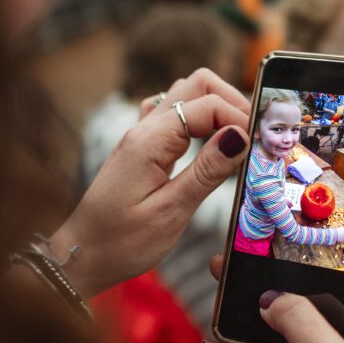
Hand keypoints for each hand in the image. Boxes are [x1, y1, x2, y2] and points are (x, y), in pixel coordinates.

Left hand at [50, 69, 250, 297]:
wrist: (81, 257)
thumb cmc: (121, 243)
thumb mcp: (171, 212)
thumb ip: (207, 171)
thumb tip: (240, 136)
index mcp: (150, 142)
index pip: (207, 105)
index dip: (240, 118)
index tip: (262, 144)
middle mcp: (143, 130)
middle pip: (196, 85)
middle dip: (233, 102)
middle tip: (255, 135)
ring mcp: (140, 136)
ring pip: (185, 96)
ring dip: (216, 108)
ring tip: (239, 140)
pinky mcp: (141, 149)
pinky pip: (172, 116)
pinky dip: (198, 121)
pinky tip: (209, 144)